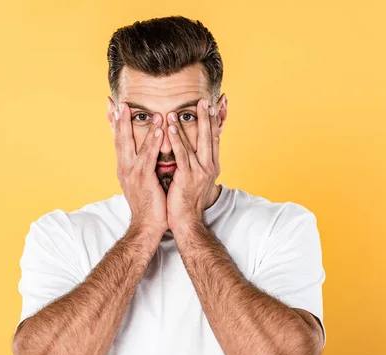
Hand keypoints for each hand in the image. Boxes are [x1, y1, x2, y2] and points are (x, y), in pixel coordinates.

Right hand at [111, 101, 167, 236]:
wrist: (147, 227)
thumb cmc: (150, 206)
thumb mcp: (143, 183)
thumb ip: (143, 168)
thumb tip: (147, 156)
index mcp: (124, 169)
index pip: (119, 142)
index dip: (115, 125)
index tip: (113, 108)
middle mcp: (124, 169)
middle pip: (119, 139)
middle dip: (118, 120)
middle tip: (118, 102)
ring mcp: (132, 174)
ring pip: (132, 145)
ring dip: (136, 126)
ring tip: (138, 109)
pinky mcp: (142, 179)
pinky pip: (148, 156)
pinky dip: (152, 142)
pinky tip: (159, 130)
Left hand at [166, 98, 220, 232]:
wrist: (186, 222)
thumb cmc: (187, 201)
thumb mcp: (196, 179)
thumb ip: (196, 163)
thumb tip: (194, 151)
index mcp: (211, 166)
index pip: (215, 139)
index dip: (215, 122)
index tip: (214, 106)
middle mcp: (209, 167)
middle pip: (210, 137)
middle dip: (207, 117)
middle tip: (205, 100)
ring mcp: (199, 172)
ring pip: (194, 143)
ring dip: (186, 125)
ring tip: (179, 109)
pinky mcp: (187, 178)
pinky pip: (182, 155)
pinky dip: (177, 140)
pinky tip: (170, 127)